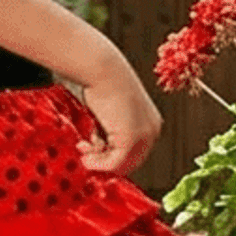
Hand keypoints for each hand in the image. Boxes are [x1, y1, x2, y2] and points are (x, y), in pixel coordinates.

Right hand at [77, 52, 161, 175]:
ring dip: (99, 162)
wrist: (103, 70)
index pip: (136, 153)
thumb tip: (99, 147)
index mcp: (151, 123)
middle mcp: (152, 131)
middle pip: (130, 162)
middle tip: (86, 156)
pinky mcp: (131, 139)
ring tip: (83, 149)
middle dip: (105, 162)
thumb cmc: (103, 83)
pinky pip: (114, 163)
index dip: (113, 158)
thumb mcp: (112, 111)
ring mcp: (143, 136)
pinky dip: (98, 163)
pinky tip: (85, 152)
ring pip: (121, 165)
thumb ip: (111, 129)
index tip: (94, 155)